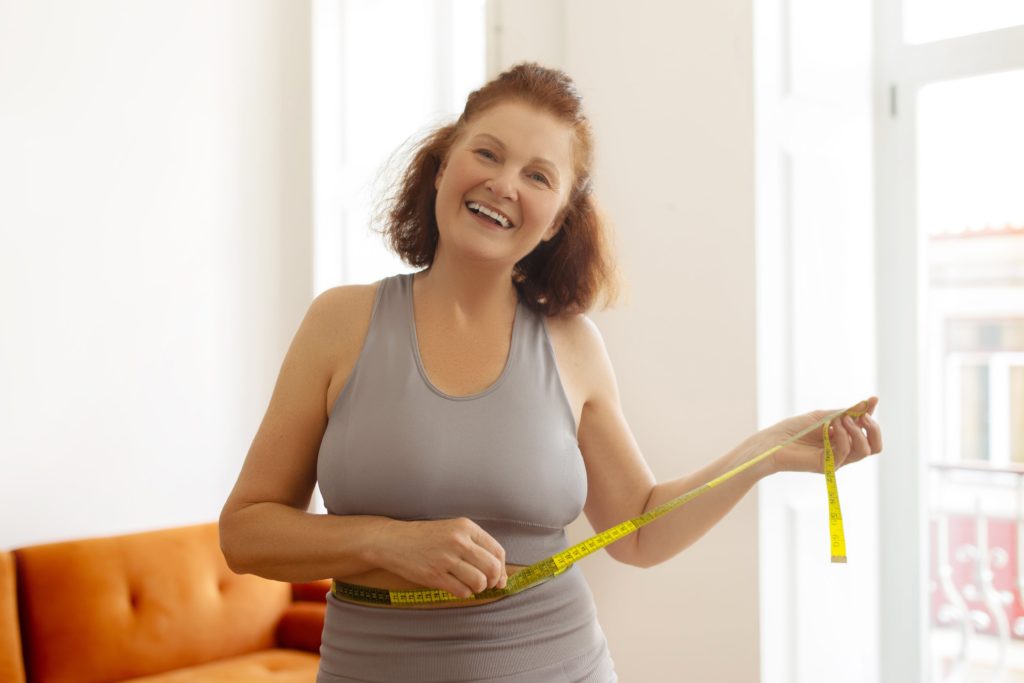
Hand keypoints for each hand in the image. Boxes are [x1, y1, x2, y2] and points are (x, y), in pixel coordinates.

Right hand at [370, 517, 507, 597]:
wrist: (393, 541)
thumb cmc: (426, 537)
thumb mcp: (453, 531)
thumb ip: (476, 547)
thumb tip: (501, 576)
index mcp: (466, 527)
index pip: (497, 551)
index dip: (502, 568)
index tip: (499, 577)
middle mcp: (459, 541)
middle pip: (492, 568)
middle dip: (494, 581)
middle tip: (486, 584)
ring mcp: (446, 559)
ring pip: (480, 582)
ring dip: (478, 588)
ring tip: (469, 584)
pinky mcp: (435, 575)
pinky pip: (462, 591)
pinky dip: (464, 593)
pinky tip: (456, 587)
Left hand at [765, 396, 882, 473]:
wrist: (772, 441)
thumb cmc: (793, 429)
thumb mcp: (823, 416)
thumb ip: (846, 413)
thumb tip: (870, 402)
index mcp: (842, 439)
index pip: (866, 431)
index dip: (871, 416)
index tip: (872, 400)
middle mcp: (842, 451)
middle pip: (874, 446)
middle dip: (874, 428)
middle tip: (863, 416)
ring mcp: (836, 460)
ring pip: (864, 451)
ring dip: (857, 431)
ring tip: (842, 419)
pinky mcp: (827, 466)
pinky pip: (845, 451)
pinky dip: (843, 436)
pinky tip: (833, 426)